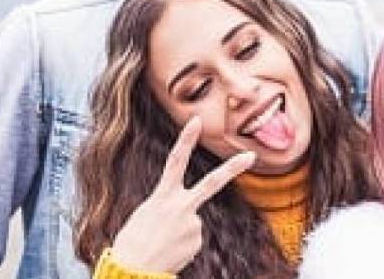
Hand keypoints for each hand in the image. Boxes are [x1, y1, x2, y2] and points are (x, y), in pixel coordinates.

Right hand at [110, 116, 255, 272]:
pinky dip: (182, 245)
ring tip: (162, 243)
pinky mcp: (197, 241)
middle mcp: (180, 208)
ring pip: (192, 222)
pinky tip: (169, 251)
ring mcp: (192, 225)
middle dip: (232, 168)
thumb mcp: (145, 215)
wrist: (132, 271)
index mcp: (161, 197)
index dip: (186, 139)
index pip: (175, 161)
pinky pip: (193, 239)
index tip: (196, 121)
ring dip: (180, 232)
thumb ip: (168, 206)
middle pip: (212, 183)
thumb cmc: (132, 243)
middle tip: (251, 156)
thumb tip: (187, 216)